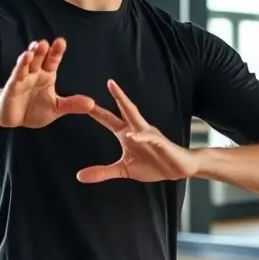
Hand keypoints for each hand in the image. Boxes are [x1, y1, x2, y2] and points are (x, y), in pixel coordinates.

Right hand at [0, 38, 94, 127]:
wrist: (14, 119)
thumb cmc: (34, 110)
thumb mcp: (56, 108)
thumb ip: (72, 104)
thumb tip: (92, 104)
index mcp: (46, 76)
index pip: (52, 61)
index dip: (56, 52)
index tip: (61, 42)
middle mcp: (35, 74)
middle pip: (40, 58)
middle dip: (44, 50)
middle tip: (50, 42)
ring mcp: (23, 79)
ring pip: (28, 63)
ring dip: (32, 54)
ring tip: (38, 45)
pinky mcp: (12, 87)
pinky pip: (17, 75)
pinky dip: (21, 67)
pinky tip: (25, 57)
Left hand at [77, 79, 199, 182]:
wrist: (178, 169)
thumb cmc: (153, 165)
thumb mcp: (124, 170)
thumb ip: (103, 172)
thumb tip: (80, 176)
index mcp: (127, 134)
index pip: (110, 120)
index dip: (97, 112)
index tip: (84, 102)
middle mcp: (137, 130)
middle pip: (126, 110)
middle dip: (119, 96)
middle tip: (110, 83)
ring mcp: (149, 135)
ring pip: (138, 118)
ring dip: (128, 107)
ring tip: (119, 97)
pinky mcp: (160, 143)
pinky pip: (149, 137)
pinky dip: (140, 136)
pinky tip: (132, 136)